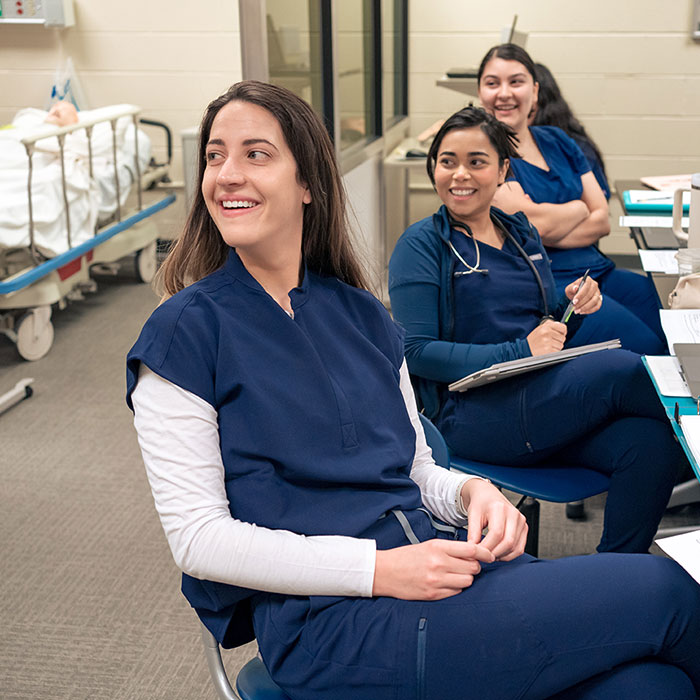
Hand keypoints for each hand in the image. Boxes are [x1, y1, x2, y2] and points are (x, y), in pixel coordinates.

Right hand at [373, 539, 493, 599]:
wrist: (385, 572)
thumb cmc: (406, 556)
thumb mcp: (427, 545)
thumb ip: (449, 549)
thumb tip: (472, 554)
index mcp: (438, 547)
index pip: (471, 549)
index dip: (484, 553)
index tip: (490, 556)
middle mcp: (439, 563)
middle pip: (473, 567)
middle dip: (474, 567)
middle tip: (467, 566)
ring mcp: (437, 580)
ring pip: (467, 581)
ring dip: (466, 578)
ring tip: (456, 575)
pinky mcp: (434, 594)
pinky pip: (457, 592)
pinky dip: (456, 588)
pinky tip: (448, 583)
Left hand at [462, 479, 526, 560]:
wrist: (488, 495)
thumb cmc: (481, 503)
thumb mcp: (472, 515)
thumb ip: (473, 533)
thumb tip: (473, 550)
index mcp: (500, 508)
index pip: (496, 533)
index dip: (487, 546)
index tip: (478, 553)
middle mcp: (513, 514)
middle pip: (508, 542)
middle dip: (494, 553)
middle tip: (483, 557)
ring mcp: (521, 521)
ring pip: (515, 547)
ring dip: (502, 556)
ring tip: (489, 555)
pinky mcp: (524, 528)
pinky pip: (520, 548)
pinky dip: (509, 555)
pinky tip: (498, 554)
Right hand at [526, 319, 566, 354]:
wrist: (526, 349)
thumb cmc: (533, 340)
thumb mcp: (539, 328)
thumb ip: (549, 325)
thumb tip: (559, 324)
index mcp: (546, 327)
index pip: (563, 328)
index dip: (563, 332)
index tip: (561, 334)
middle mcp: (547, 333)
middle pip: (563, 338)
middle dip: (558, 340)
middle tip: (550, 341)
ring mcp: (548, 342)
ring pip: (561, 345)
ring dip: (556, 347)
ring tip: (547, 346)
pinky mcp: (548, 350)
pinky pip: (558, 351)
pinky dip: (554, 352)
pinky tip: (547, 350)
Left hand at [564, 275, 601, 315]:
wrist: (576, 296)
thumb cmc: (573, 291)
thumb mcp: (569, 289)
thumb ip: (571, 288)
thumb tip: (575, 288)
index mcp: (588, 280)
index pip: (586, 287)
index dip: (580, 295)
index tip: (574, 301)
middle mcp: (595, 285)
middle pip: (590, 295)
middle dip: (581, 302)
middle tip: (574, 308)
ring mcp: (598, 293)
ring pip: (594, 301)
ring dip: (585, 307)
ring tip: (577, 311)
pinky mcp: (599, 300)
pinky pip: (597, 306)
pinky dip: (589, 310)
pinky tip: (582, 312)